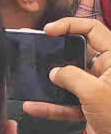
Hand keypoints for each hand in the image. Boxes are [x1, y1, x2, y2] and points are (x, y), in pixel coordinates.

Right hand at [23, 18, 110, 133]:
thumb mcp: (93, 92)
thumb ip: (70, 76)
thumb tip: (54, 72)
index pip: (93, 30)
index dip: (70, 25)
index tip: (48, 31)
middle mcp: (106, 71)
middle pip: (78, 53)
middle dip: (56, 54)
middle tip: (36, 54)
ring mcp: (97, 90)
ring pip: (69, 80)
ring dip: (49, 84)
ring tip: (30, 80)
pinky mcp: (89, 108)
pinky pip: (66, 103)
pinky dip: (50, 106)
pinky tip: (33, 107)